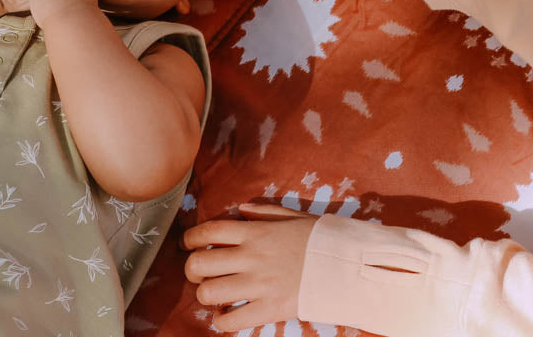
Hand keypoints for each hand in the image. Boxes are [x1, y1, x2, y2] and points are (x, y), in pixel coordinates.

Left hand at [182, 203, 317, 331]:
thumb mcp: (291, 216)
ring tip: (213, 295)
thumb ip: (263, 212)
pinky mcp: (269, 309)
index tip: (186, 244)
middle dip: (192, 269)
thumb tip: (240, 210)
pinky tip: (225, 317)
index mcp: (254, 232)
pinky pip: (232, 320)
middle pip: (199, 263)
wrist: (346, 266)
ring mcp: (258, 284)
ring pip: (209, 292)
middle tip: (199, 272)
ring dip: (205, 295)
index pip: (207, 232)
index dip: (189, 238)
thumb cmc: (319, 240)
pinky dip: (222, 322)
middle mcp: (250, 257)